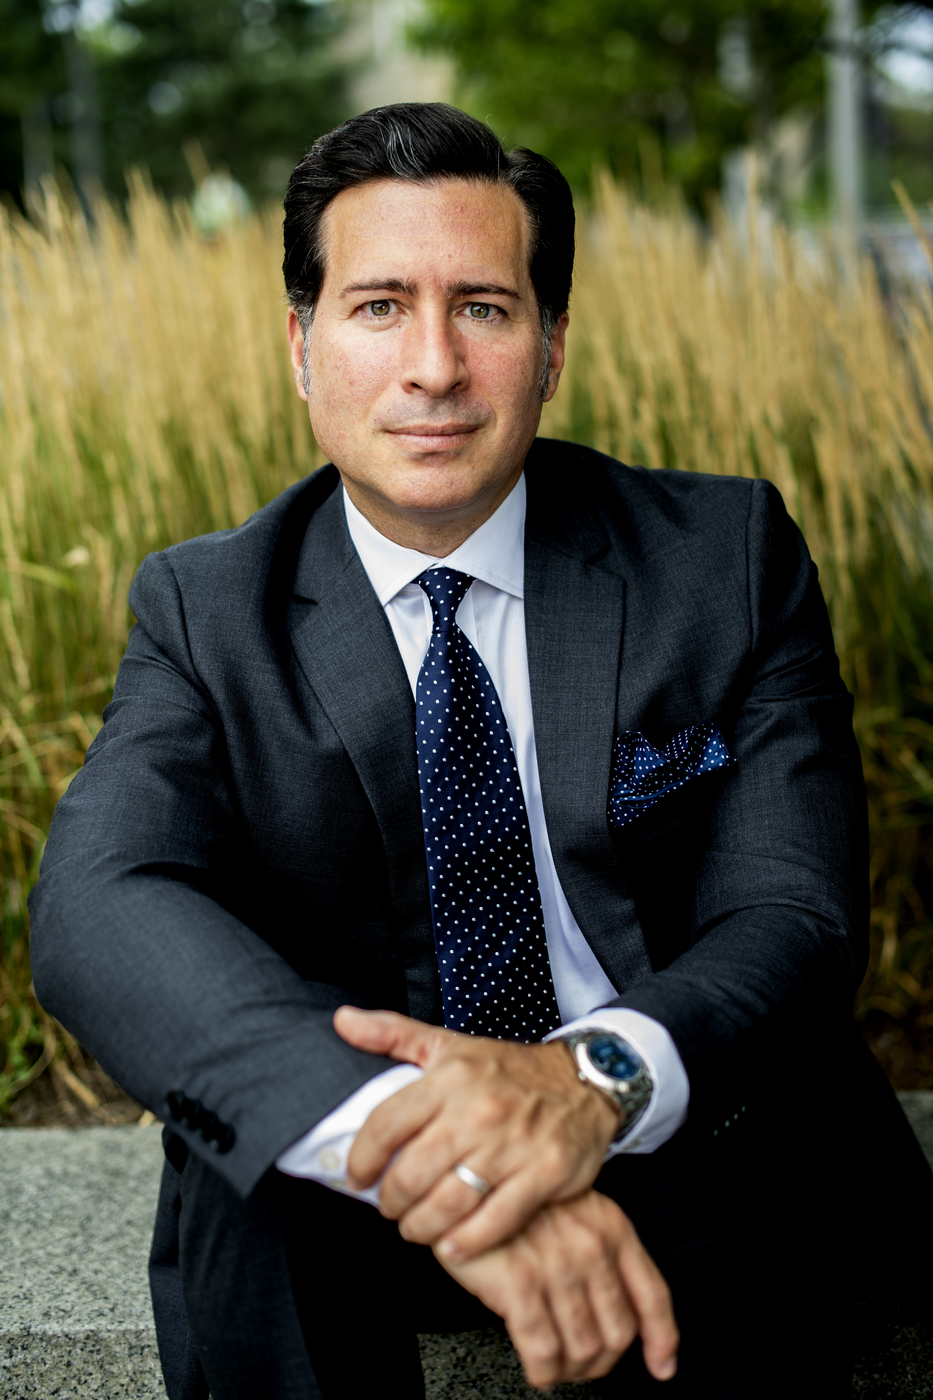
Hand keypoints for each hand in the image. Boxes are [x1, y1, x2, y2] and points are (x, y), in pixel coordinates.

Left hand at [335, 1006, 621, 1258]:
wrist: (585, 1079)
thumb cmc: (508, 1068)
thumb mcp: (449, 1044)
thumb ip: (392, 1033)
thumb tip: (342, 1021)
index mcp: (449, 1078)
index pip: (385, 1125)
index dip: (361, 1160)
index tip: (357, 1177)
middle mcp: (478, 1110)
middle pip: (412, 1174)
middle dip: (391, 1202)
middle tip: (390, 1208)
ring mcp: (512, 1145)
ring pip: (448, 1204)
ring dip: (421, 1227)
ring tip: (416, 1228)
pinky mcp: (544, 1173)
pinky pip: (494, 1222)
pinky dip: (467, 1242)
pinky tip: (453, 1244)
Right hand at [435, 1190, 678, 1390]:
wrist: (470, 1182)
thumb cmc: (521, 1200)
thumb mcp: (576, 1211)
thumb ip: (603, 1252)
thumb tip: (623, 1311)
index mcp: (612, 1228)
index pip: (652, 1295)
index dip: (662, 1339)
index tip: (661, 1366)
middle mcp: (591, 1248)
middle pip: (618, 1333)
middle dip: (602, 1361)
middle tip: (582, 1363)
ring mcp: (557, 1265)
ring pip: (583, 1348)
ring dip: (571, 1370)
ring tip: (557, 1365)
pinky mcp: (519, 1282)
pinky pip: (544, 1350)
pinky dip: (544, 1371)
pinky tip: (538, 1368)